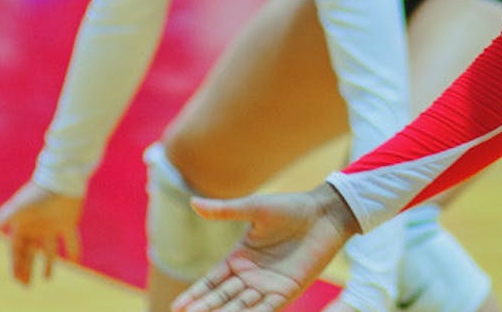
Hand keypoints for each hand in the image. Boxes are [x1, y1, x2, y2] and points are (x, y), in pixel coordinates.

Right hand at [0, 180, 83, 284]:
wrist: (61, 178)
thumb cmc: (37, 192)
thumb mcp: (18, 206)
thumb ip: (2, 217)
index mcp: (22, 225)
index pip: (16, 250)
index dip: (16, 265)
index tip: (17, 280)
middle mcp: (36, 227)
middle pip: (30, 253)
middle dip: (27, 268)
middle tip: (26, 285)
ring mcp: (52, 226)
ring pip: (49, 250)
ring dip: (48, 264)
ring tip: (47, 278)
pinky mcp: (68, 223)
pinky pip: (71, 241)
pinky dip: (74, 251)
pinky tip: (76, 263)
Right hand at [171, 184, 359, 311]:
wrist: (324, 213)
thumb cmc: (290, 208)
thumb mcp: (254, 208)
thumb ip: (224, 211)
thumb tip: (193, 202)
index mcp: (239, 258)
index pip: (212, 281)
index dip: (195, 294)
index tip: (177, 307)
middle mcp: (251, 275)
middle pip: (222, 297)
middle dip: (205, 309)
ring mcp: (268, 285)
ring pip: (241, 306)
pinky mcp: (288, 291)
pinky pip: (268, 309)